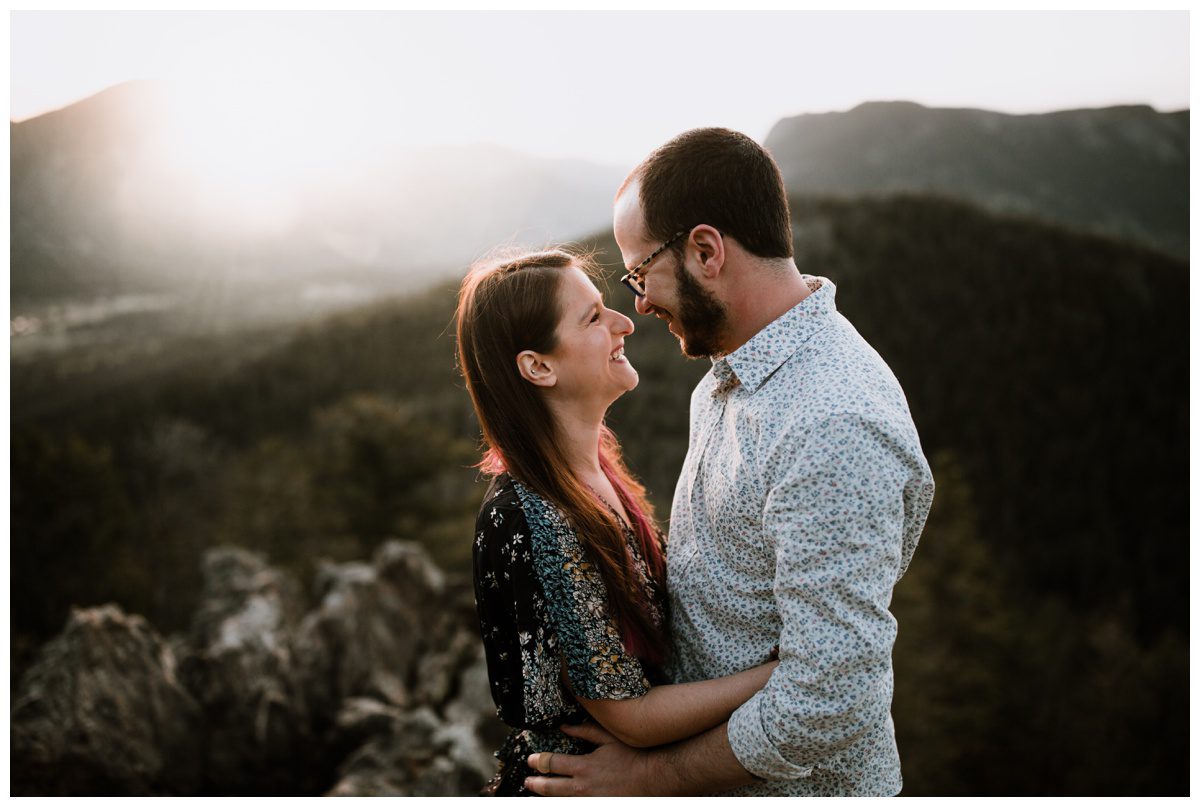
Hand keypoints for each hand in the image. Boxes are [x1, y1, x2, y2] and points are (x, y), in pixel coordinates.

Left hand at [525, 722, 655, 795]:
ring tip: (538, 794)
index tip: (531, 760)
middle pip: (551, 788)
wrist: (653, 778)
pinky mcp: (598, 806)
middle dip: (536, 784)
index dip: (539, 762)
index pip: (553, 764)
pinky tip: (561, 799)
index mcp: (584, 767)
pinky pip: (576, 806)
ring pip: (561, 801)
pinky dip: (566, 801)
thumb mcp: (608, 738)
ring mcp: (590, 801)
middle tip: (527, 781)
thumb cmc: (633, 756)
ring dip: (548, 797)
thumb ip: (584, 732)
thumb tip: (564, 727)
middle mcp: (583, 787)